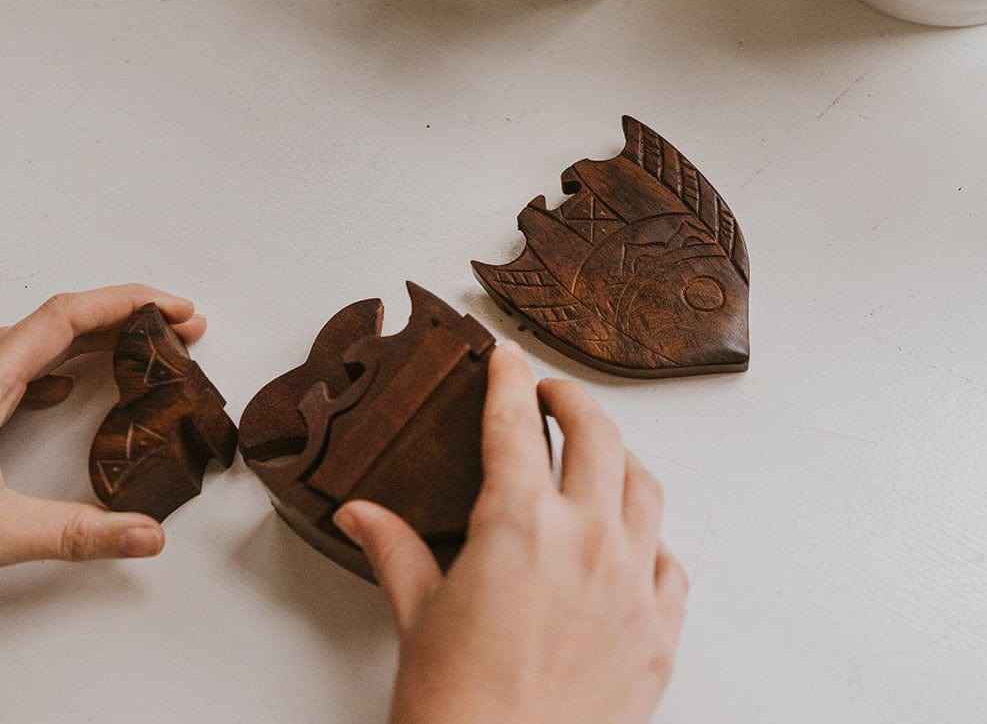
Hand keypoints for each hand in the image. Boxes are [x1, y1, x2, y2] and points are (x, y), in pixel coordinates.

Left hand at [0, 284, 205, 565]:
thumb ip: (75, 534)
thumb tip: (148, 537)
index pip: (69, 315)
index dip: (130, 302)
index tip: (176, 309)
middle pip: (63, 319)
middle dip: (130, 316)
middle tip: (183, 327)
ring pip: (41, 341)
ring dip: (99, 338)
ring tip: (145, 349)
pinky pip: (19, 367)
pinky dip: (60, 365)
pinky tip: (69, 389)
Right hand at [333, 342, 687, 723]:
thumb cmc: (453, 705)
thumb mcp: (417, 614)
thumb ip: (392, 548)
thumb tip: (357, 513)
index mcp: (520, 524)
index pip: (515, 424)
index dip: (510, 379)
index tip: (508, 357)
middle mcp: (586, 540)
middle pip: (597, 436)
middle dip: (572, 401)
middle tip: (551, 395)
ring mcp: (632, 584)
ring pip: (644, 488)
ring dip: (619, 459)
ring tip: (597, 456)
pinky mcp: (659, 632)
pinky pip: (671, 563)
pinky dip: (650, 541)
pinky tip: (630, 544)